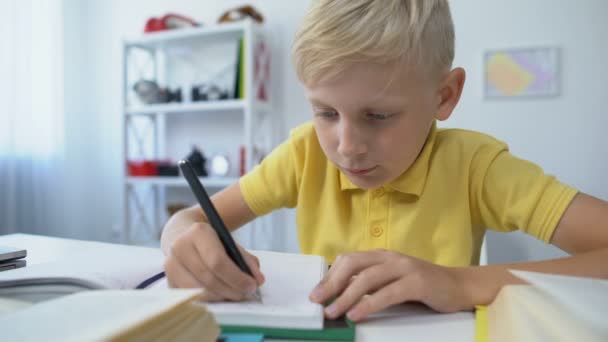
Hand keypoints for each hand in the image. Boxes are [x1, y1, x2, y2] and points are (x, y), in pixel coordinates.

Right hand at [164, 222, 264, 300]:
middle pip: (209, 278)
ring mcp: (170, 265)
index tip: (252, 285)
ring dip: (220, 296)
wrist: (182, 235)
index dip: (236, 277)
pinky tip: (220, 294)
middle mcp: (180, 247)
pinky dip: (208, 298)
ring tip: (234, 294)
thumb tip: (258, 280)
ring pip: (198, 290)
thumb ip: (246, 259)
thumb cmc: (211, 241)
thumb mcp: (230, 242)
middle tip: (246, 293)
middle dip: (231, 289)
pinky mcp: (169, 280)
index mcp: (198, 233)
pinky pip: (191, 296)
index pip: (217, 261)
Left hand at [308, 249, 471, 321]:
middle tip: (317, 301)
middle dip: (332, 283)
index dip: (330, 276)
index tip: (316, 293)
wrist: (458, 286)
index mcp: (381, 256)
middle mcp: (390, 258)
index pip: (349, 260)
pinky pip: (388, 293)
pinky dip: (369, 304)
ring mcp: (404, 268)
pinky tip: (357, 314)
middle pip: (354, 265)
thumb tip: (339, 295)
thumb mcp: (391, 281)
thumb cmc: (421, 286)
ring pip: (368, 279)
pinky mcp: (418, 282)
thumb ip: (369, 284)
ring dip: (346, 297)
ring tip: (333, 312)